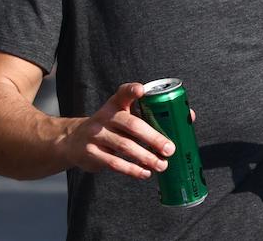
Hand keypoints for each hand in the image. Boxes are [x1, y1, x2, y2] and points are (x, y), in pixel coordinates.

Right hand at [59, 83, 184, 179]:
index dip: (132, 90)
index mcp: (115, 104)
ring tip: (162, 165)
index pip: (123, 93)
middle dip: (153, 137)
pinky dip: (132, 170)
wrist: (73, 141)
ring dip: (146, 157)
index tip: (142, 90)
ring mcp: (96, 135)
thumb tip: (189, 117)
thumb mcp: (124, 116)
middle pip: (131, 125)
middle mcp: (105, 117)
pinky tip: (145, 173)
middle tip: (170, 149)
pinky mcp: (91, 153)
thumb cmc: (111, 127)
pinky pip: (114, 163)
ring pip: (124, 146)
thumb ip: (150, 115)